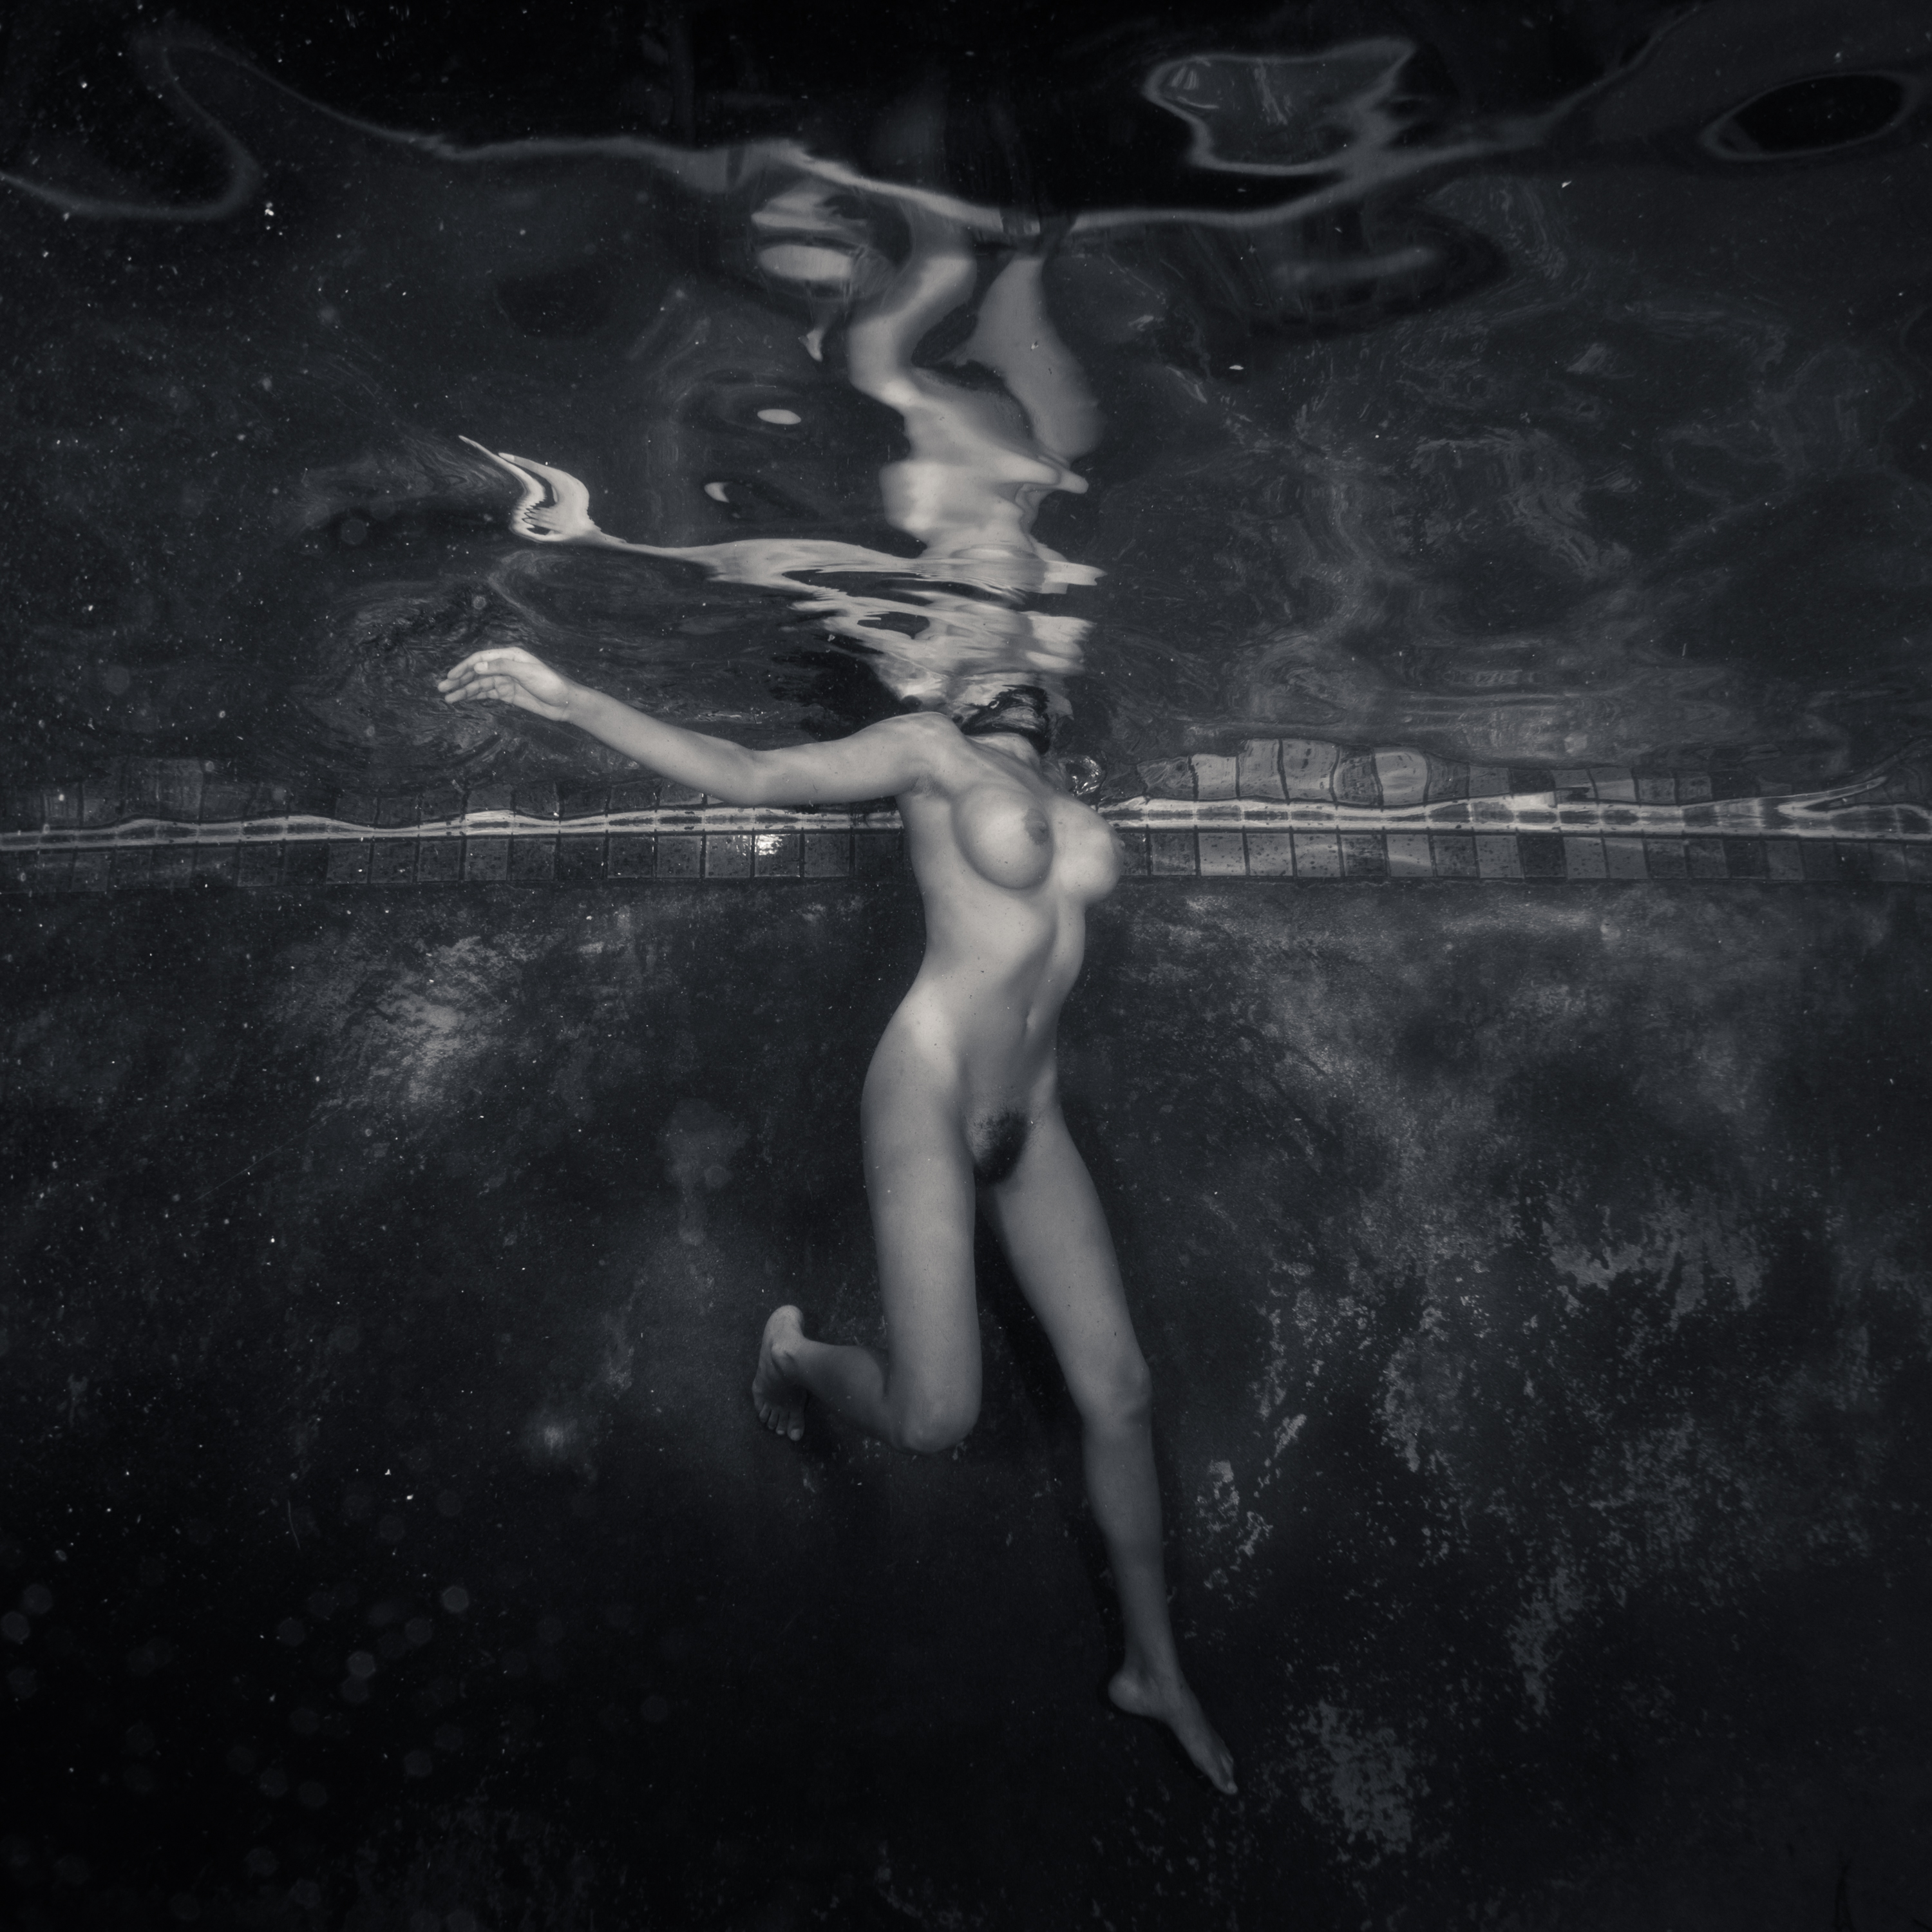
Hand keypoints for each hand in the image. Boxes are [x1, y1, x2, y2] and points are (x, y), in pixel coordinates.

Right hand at [437, 646, 578, 721]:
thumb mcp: (527, 672)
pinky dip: (474, 696)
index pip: (481, 659)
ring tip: (448, 698)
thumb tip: (477, 667)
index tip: (451, 676)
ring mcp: (505, 680)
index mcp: (509, 655)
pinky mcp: (508, 694)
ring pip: (480, 684)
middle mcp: (505, 666)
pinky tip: (463, 700)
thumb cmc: (550, 683)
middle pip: (477, 672)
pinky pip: (487, 693)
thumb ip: (502, 667)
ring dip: (464, 690)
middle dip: (459, 679)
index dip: (464, 667)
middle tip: (442, 688)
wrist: (565, 702)